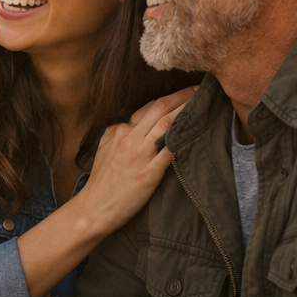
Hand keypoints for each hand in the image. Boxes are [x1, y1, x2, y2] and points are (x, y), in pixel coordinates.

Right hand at [72, 88, 195, 241]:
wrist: (95, 207)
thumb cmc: (101, 181)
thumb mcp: (104, 148)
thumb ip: (118, 132)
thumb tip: (133, 121)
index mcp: (119, 131)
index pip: (147, 108)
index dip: (167, 98)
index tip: (183, 91)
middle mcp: (129, 138)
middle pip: (160, 109)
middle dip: (181, 96)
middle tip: (199, 89)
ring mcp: (139, 155)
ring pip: (166, 125)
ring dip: (185, 111)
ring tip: (201, 103)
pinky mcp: (149, 173)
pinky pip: (169, 151)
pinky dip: (183, 138)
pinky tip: (195, 131)